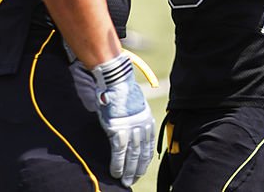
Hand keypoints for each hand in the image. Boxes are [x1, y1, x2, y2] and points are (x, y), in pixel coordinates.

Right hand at [90, 54, 154, 186]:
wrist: (117, 82)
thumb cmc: (123, 93)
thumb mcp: (136, 107)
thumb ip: (136, 120)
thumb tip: (132, 131)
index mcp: (147, 122)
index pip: (149, 147)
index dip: (145, 161)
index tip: (141, 171)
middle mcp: (142, 127)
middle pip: (141, 154)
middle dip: (136, 170)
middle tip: (131, 181)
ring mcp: (131, 129)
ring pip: (131, 156)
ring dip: (127, 171)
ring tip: (124, 181)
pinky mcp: (118, 130)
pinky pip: (119, 152)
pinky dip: (117, 164)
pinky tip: (115, 172)